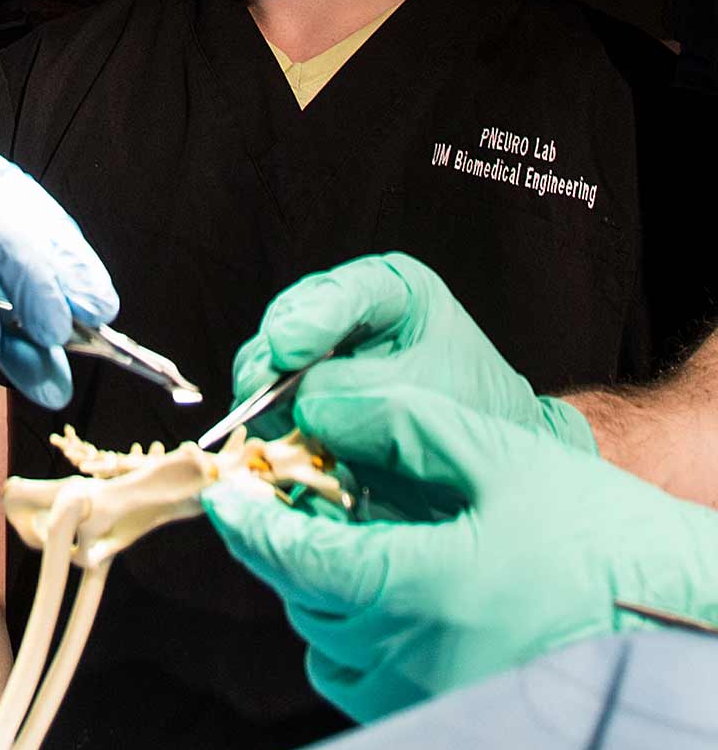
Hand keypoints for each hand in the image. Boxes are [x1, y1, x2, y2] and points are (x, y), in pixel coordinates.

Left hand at [202, 385, 717, 722]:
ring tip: (336, 541)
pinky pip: (356, 679)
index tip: (226, 491)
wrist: (677, 617)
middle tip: (286, 498)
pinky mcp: (436, 714)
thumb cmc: (601, 540)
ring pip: (323, 640)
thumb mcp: (501, 459)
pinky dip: (345, 635)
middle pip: (300, 594)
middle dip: (282, 542)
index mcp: (415, 589)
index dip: (248, 519)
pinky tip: (374, 595)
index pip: (292, 556)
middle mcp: (407, 655)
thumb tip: (323, 403)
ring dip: (314, 588)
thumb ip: (402, 424)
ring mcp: (420, 695)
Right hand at [230, 253, 593, 450]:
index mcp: (394, 291)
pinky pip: (267, 397)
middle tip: (259, 386)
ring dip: (262, 389)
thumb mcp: (427, 397)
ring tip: (262, 412)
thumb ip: (364, 393)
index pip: (345, 292)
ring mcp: (319, 351)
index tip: (286, 350)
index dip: (310, 319)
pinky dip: (264, 417)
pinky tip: (268, 432)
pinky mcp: (304, 390)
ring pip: (268, 358)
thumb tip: (301, 404)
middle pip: (290, 320)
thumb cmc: (475, 413)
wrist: (489, 458)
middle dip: (272, 356)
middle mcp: (347, 311)